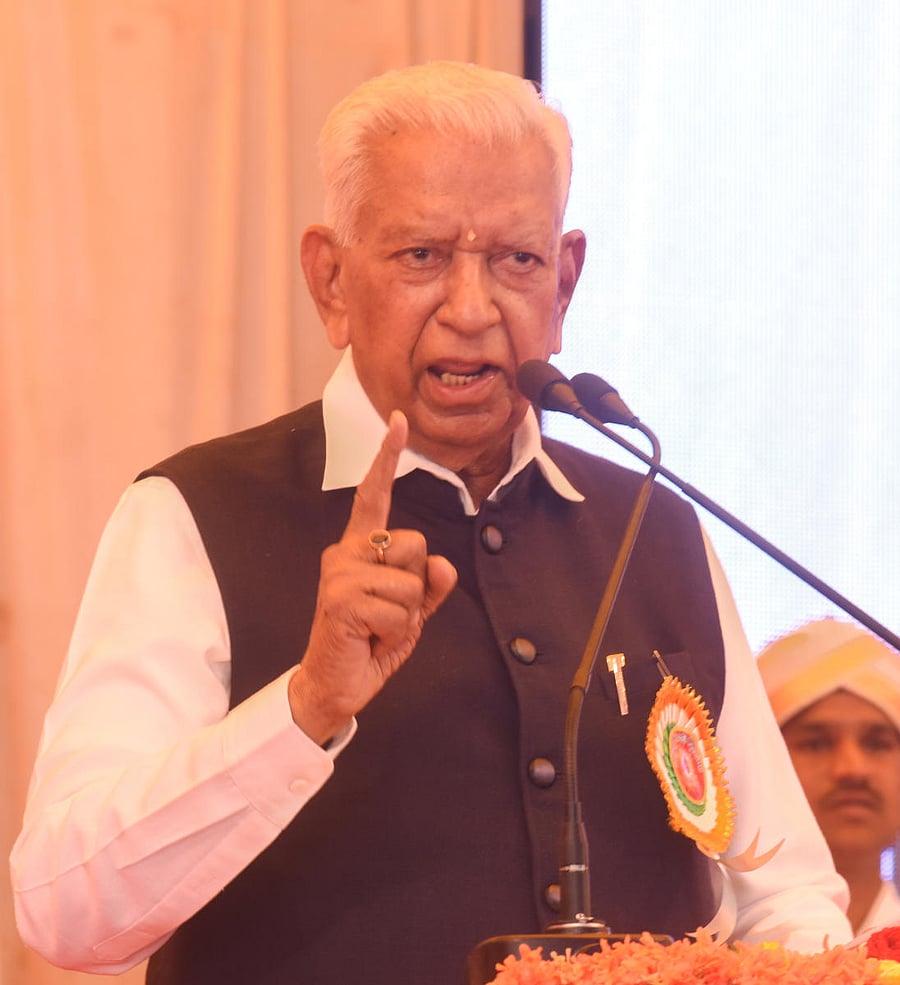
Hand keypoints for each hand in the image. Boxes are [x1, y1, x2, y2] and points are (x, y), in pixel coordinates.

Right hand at [287, 410, 457, 744]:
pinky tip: (369, 640)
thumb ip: (431, 587)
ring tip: (377, 628)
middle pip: (417, 544)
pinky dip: (396, 634)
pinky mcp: (340, 599)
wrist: (336, 684)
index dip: (387, 456)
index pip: (376, 495)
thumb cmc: (372, 641)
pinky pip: (400, 611)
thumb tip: (444, 565)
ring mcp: (341, 574)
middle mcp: (346, 551)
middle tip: (387, 613)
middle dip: (417, 587)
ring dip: (407, 617)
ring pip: (412, 583)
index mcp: (361, 547)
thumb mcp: (412, 613)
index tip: (398, 419)